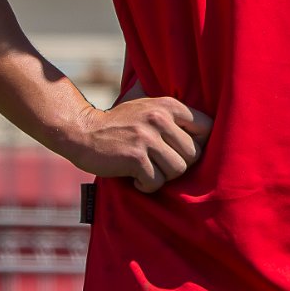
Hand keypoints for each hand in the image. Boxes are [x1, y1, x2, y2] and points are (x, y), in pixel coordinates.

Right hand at [64, 88, 211, 192]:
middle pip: (194, 154)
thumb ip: (169, 109)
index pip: (207, 128)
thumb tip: (205, 110)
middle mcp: (159, 118)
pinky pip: (156, 182)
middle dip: (178, 164)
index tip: (180, 150)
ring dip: (163, 177)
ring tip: (148, 170)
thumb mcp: (144, 104)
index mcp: (167, 105)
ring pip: (178, 170)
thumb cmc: (117, 122)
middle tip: (159, 163)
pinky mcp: (135, 158)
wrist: (81, 132)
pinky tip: (135, 178)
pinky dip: (146, 186)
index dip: (198, 144)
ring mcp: (146, 138)